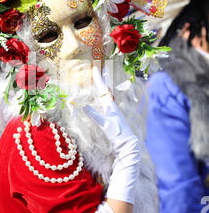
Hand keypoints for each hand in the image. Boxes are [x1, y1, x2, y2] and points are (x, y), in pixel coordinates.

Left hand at [84, 66, 140, 204]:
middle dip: (101, 78)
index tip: (98, 69)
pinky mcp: (110, 124)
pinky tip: (84, 106)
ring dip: (100, 86)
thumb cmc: (119, 137)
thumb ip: (96, 116)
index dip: (101, 81)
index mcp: (112, 108)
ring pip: (105, 97)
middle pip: (105, 90)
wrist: (129, 147)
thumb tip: (87, 109)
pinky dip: (92, 112)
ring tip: (96, 74)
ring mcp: (112, 115)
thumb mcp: (106, 125)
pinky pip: (99, 117)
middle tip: (96, 66)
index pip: (105, 91)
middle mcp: (112, 109)